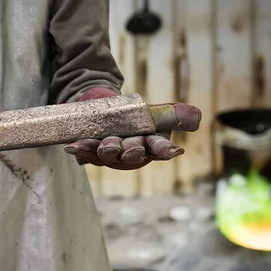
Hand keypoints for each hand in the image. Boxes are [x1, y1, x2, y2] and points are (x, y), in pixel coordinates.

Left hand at [64, 87, 200, 169]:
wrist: (109, 115)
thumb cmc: (136, 118)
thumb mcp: (156, 114)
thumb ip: (174, 115)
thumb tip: (197, 116)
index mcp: (151, 144)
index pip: (160, 148)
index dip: (165, 149)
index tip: (174, 150)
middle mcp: (132, 154)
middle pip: (132, 154)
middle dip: (131, 151)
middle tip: (130, 148)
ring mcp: (112, 156)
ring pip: (109, 155)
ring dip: (106, 150)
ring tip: (104, 145)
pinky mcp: (93, 153)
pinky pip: (87, 151)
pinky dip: (81, 148)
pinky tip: (73, 146)